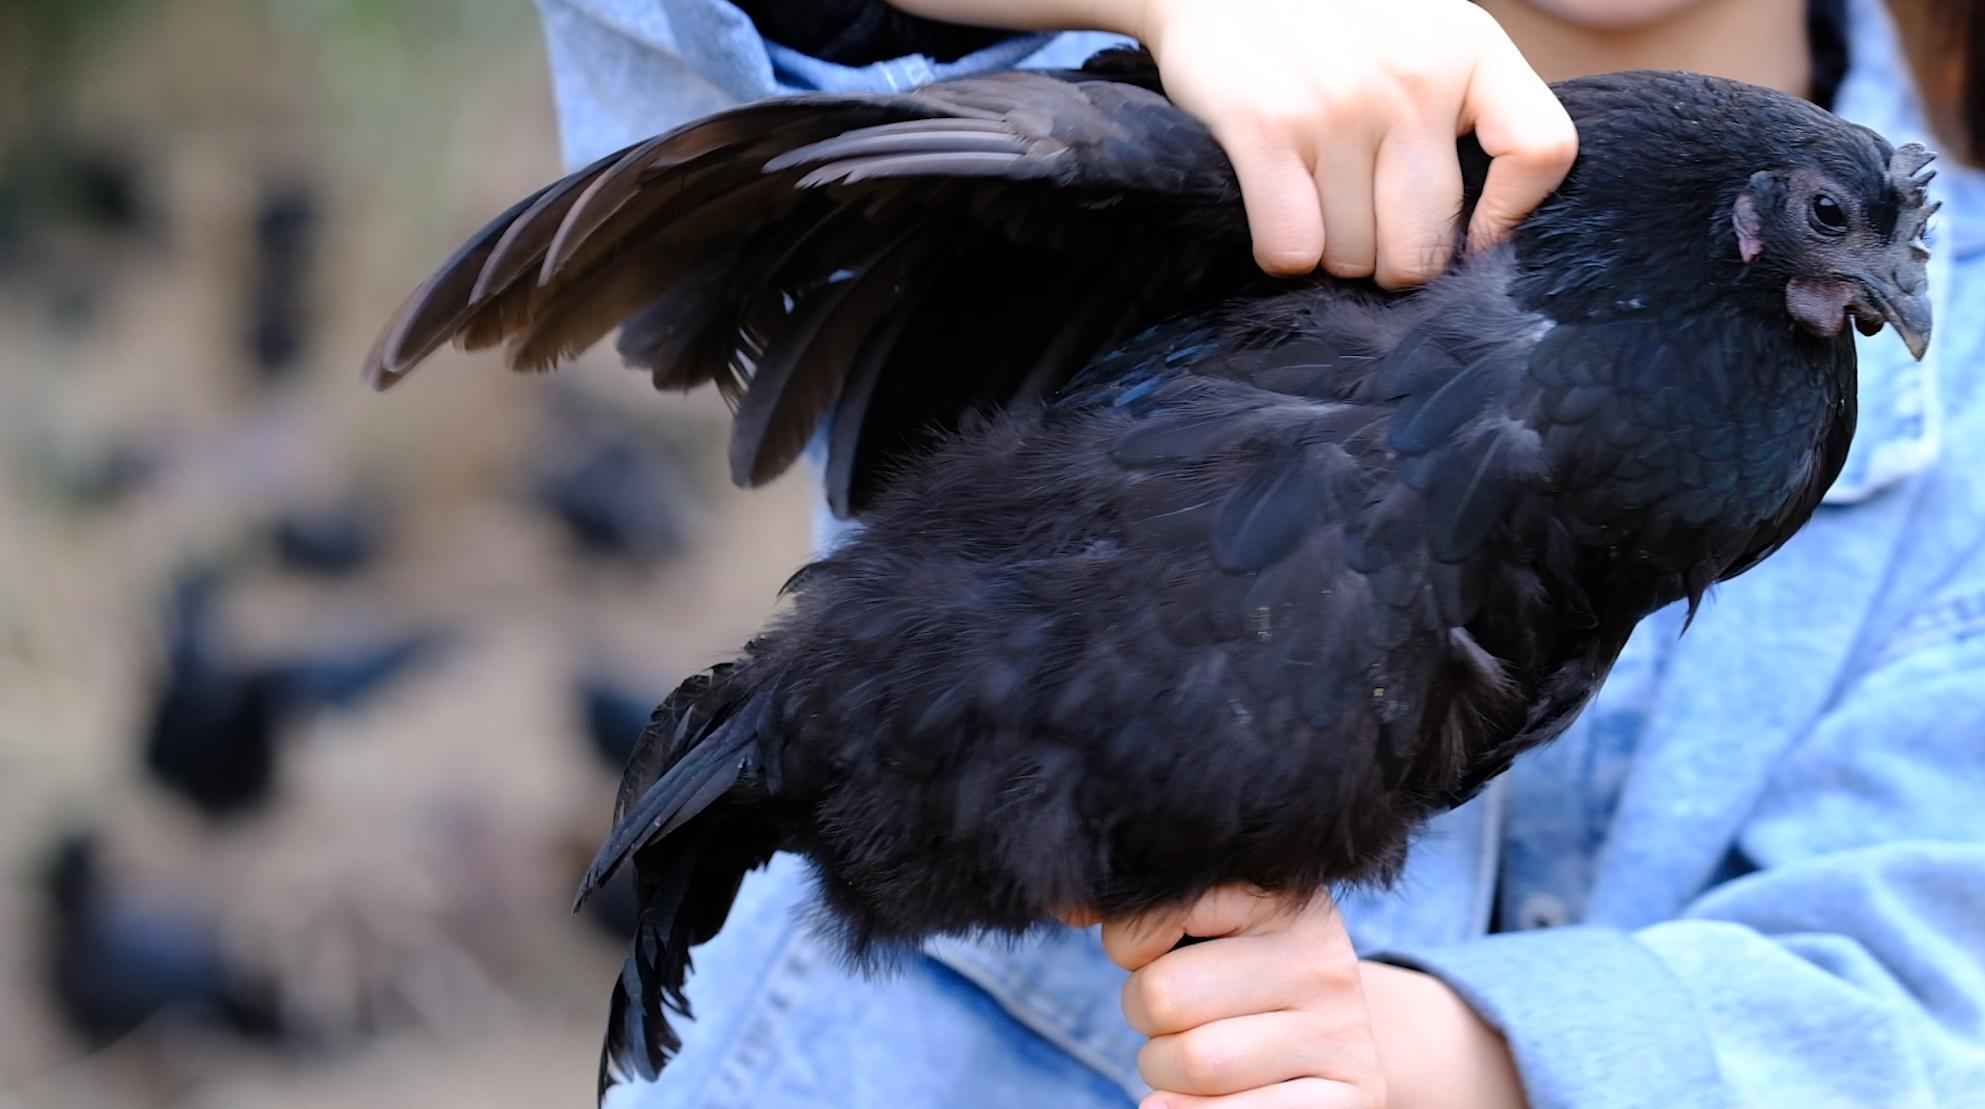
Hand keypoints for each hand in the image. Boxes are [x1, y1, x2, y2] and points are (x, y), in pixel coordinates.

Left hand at [1102, 886, 1382, 1107]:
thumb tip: (1066, 907)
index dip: (1132, 946)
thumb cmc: (1242, 976)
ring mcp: (1340, 1034)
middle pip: (1164, 997)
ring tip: (1195, 1052)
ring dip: (1166, 1069)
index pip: (1159, 915)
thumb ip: (1143, 912)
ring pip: (1192, 1062)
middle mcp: (1321, 960)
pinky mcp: (1349, 1097)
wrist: (1334, 1041)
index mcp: (1283, 899)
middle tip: (1175, 1016)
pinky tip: (1198, 1099)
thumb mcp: (1209, 926)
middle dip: (1146, 1015)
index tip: (1154, 954)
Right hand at [1134, 0, 1577, 284]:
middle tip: (1366, 231)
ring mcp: (1338, 105)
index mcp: (1468, 48)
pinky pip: (1292, 249)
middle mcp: (1411, 77)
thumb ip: (1463, 108)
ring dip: (1331, 253)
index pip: (1541, 151)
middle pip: (1424, 244)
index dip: (1509, 217)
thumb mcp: (1423, 35)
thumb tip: (1480, 234)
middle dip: (1390, 260)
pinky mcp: (1265, 128)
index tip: (1473, 239)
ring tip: (1317, 204)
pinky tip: (1279, 216)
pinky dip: (1283, 254)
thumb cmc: (1332, 25)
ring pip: (1352, 257)